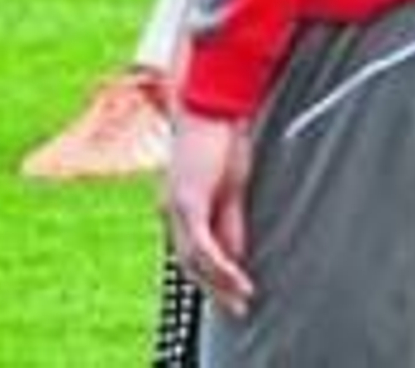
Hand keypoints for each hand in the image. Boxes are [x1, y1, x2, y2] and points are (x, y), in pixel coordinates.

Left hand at [164, 111, 254, 319]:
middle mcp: (171, 210)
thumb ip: (229, 222)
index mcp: (179, 206)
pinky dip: (221, 268)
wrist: (212, 104)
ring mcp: (176, 208)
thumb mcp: (230, 188)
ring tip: (243, 301)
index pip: (192, 253)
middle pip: (189, 263)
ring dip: (220, 284)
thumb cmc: (221, 138)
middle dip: (214, 289)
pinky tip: (239, 280)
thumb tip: (235, 256)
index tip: (234, 297)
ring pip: (194, 261)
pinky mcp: (188, 203)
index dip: (212, 278)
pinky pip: (203, 247)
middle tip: (238, 310)